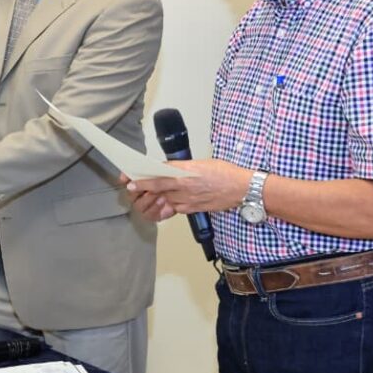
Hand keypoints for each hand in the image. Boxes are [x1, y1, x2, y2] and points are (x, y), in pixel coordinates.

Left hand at [125, 159, 251, 215]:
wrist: (242, 189)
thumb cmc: (225, 173)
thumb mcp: (201, 163)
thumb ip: (182, 167)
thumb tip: (168, 168)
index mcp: (186, 172)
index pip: (158, 176)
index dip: (142, 180)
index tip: (130, 180)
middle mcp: (185, 187)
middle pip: (158, 189)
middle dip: (145, 188)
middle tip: (133, 187)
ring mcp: (188, 200)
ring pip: (165, 199)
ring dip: (156, 196)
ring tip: (150, 192)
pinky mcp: (193, 209)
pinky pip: (175, 208)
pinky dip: (168, 204)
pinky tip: (168, 200)